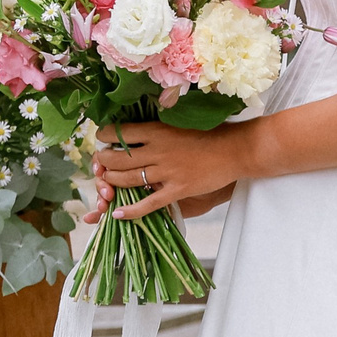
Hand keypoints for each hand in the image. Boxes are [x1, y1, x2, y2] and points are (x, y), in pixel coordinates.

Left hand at [81, 121, 242, 221]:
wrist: (235, 149)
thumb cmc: (210, 133)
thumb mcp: (179, 122)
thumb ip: (157, 128)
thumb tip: (134, 130)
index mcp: (156, 130)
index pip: (119, 132)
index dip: (104, 138)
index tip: (102, 141)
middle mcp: (157, 150)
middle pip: (117, 158)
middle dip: (103, 163)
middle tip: (101, 165)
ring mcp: (167, 172)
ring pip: (127, 180)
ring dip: (111, 182)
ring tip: (106, 183)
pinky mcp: (177, 189)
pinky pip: (148, 203)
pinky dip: (131, 211)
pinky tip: (118, 214)